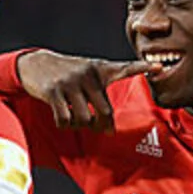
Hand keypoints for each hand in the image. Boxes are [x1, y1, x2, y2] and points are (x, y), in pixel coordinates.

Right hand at [15, 50, 159, 132]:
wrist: (34, 63)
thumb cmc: (66, 73)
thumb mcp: (86, 73)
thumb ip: (99, 93)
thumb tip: (108, 129)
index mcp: (99, 69)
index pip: (123, 68)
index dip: (141, 68)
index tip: (158, 68)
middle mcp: (87, 74)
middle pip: (104, 111)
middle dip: (103, 126)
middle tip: (102, 130)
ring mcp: (70, 82)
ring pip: (84, 119)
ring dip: (80, 125)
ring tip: (75, 119)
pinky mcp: (53, 91)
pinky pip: (65, 119)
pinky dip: (65, 125)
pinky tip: (62, 119)